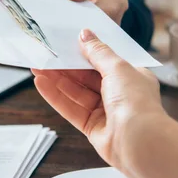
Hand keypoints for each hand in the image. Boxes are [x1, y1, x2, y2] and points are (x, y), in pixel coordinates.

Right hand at [33, 29, 162, 169]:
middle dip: (66, 67)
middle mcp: (119, 95)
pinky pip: (71, 109)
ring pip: (76, 93)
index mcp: (132, 78)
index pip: (105, 61)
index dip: (85, 52)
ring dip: (57, 80)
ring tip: (37, 67)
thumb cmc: (136, 102)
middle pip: (87, 78)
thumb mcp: (118, 67)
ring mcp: (106, 112)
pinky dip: (56, 96)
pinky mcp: (93, 128)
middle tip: (46, 54)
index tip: (67, 43)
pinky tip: (41, 84)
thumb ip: (98, 51)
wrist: (139, 142)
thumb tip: (85, 34)